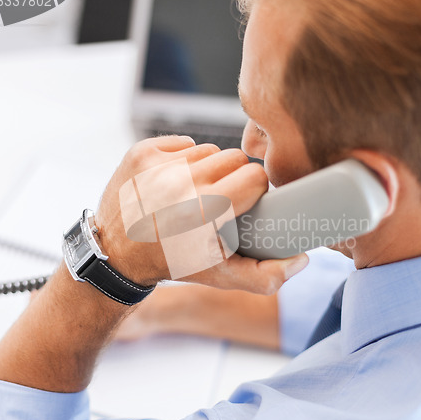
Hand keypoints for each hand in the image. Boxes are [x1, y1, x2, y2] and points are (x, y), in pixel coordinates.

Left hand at [95, 136, 308, 293]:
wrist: (118, 252)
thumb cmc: (175, 263)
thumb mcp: (222, 276)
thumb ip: (267, 275)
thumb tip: (302, 259)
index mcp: (207, 211)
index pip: (255, 177)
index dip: (255, 190)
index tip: (246, 202)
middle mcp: (182, 184)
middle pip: (236, 158)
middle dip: (235, 177)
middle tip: (222, 198)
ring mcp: (159, 164)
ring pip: (210, 150)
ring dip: (210, 168)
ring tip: (197, 191)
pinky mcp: (142, 152)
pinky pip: (184, 144)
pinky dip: (185, 160)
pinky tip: (176, 181)